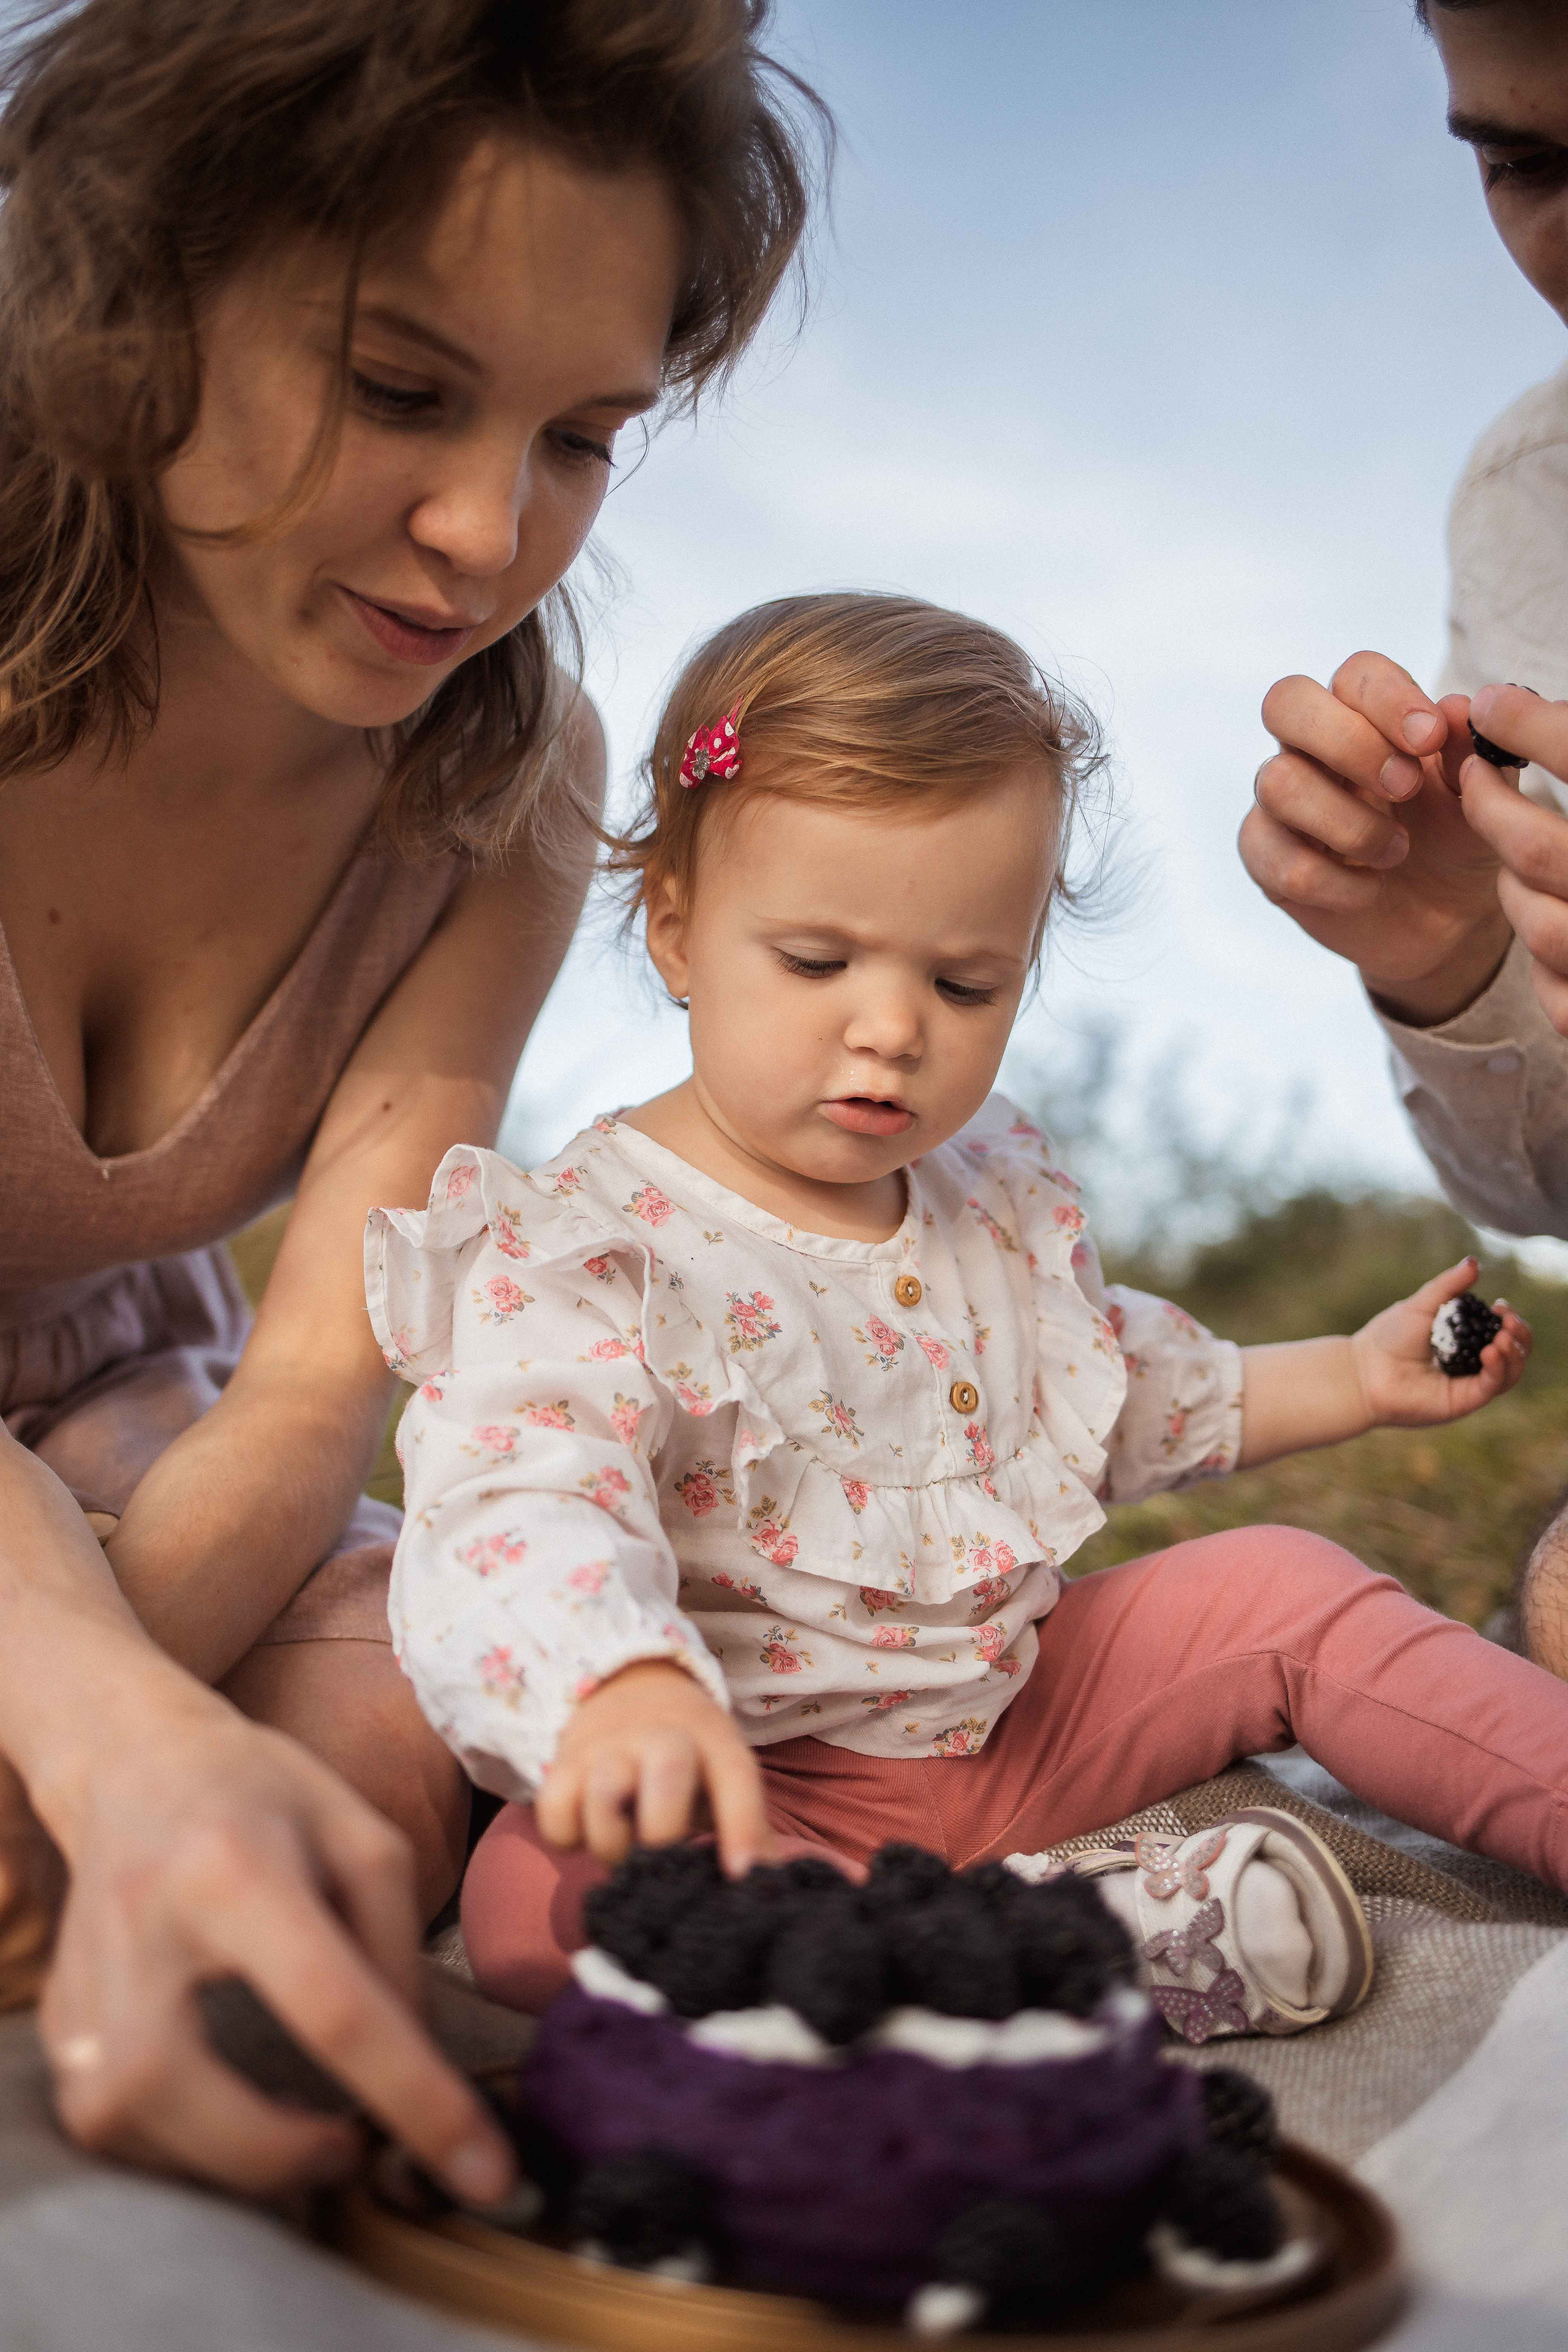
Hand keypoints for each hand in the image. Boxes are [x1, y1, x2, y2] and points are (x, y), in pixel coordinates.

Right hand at [38, 1696, 515, 2204]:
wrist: (134, 1763)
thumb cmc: (262, 1794)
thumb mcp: (362, 1836)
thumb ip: (396, 1948)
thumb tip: (416, 2064)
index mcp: (236, 1870)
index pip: (332, 2007)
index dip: (415, 2098)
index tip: (486, 2173)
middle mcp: (142, 1928)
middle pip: (183, 2089)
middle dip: (277, 2155)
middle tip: (351, 2148)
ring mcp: (80, 1977)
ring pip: (128, 2121)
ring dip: (226, 2158)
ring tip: (296, 2135)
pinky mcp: (55, 2018)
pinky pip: (109, 2120)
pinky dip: (180, 2143)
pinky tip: (229, 2115)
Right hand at [538, 1659, 770, 1875]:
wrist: (626, 1689)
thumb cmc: (687, 1754)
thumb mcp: (722, 1772)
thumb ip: (745, 1826)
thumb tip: (763, 1887)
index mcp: (712, 1739)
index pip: (736, 1777)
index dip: (743, 1828)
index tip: (742, 1876)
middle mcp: (661, 1735)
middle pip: (667, 1777)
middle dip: (663, 1834)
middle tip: (660, 1865)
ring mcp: (608, 1746)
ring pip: (604, 1797)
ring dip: (612, 1843)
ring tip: (623, 1849)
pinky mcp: (563, 1762)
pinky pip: (555, 1809)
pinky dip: (566, 1834)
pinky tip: (585, 1831)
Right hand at [1242, 653, 1512, 1020]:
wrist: (1443, 918)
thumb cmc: (1455, 840)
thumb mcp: (1478, 797)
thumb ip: (1469, 752)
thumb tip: (1455, 709)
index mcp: (1363, 717)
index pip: (1355, 675)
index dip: (1389, 698)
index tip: (1431, 738)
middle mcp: (1310, 750)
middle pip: (1286, 702)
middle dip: (1348, 743)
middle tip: (1404, 788)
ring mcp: (1280, 804)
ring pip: (1278, 783)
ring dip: (1349, 822)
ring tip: (1397, 852)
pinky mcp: (1267, 862)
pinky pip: (1281, 862)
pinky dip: (1337, 882)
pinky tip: (1370, 890)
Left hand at [1350, 1257, 1529, 1428]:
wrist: (1363, 1369)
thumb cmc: (1387, 1337)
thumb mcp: (1421, 1305)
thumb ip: (1448, 1286)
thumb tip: (1474, 1262)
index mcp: (1464, 1341)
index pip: (1502, 1332)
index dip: (1510, 1320)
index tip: (1502, 1307)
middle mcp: (1470, 1364)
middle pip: (1513, 1354)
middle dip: (1519, 1336)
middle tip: (1510, 1321)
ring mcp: (1468, 1384)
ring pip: (1509, 1373)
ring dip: (1514, 1353)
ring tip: (1503, 1336)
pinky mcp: (1462, 1401)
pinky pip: (1491, 1387)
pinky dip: (1497, 1368)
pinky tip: (1491, 1351)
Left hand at [1457, 684, 1567, 1035]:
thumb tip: (1533, 708)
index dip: (1531, 726)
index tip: (1490, 703)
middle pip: (1539, 848)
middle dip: (1491, 809)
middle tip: (1470, 776)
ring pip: (1535, 922)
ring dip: (1514, 886)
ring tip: (1520, 860)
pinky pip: (1556, 993)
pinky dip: (1546, 958)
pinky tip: (1553, 922)